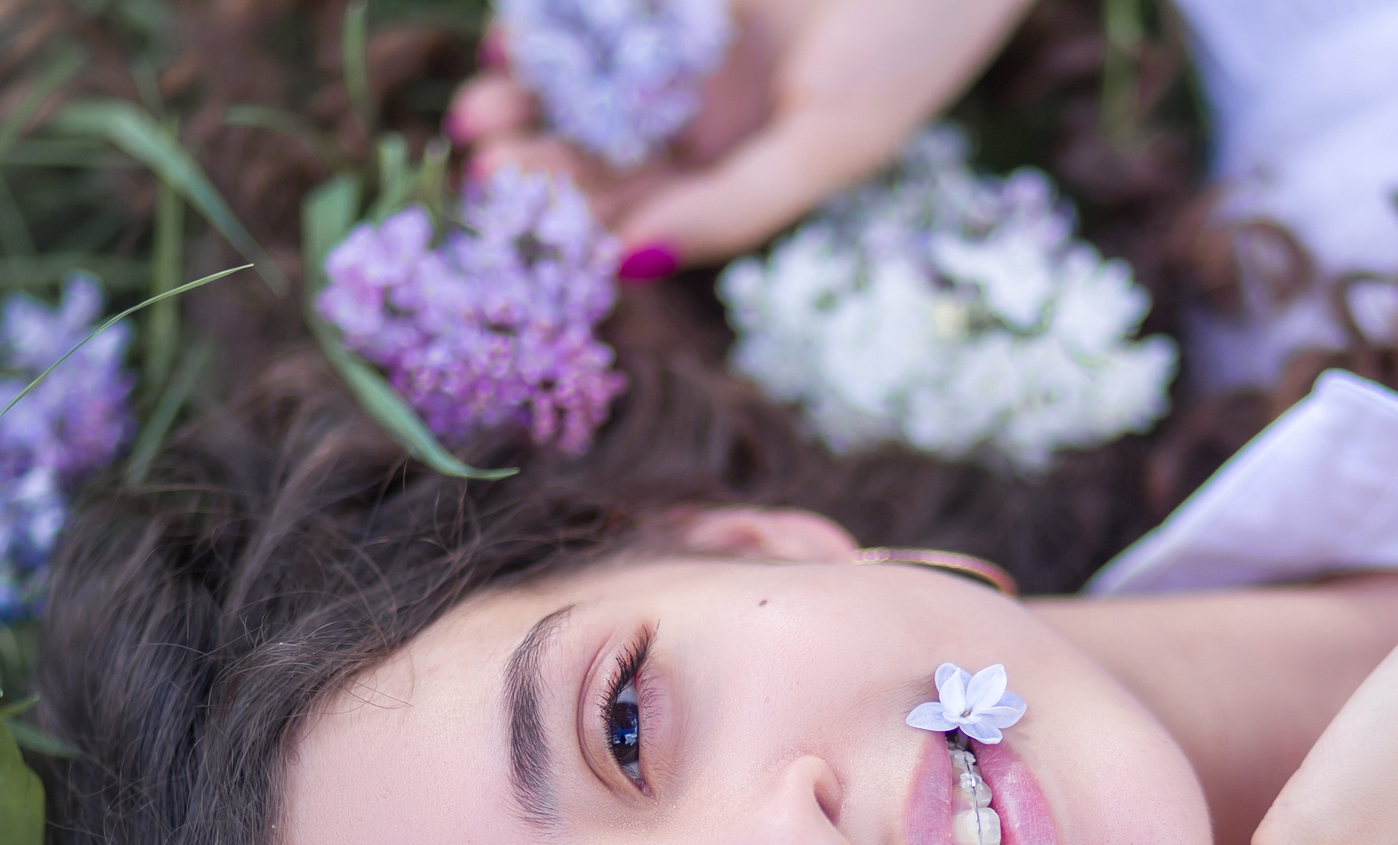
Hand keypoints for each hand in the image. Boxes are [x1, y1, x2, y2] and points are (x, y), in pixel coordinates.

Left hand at [450, 0, 1035, 266]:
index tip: (526, 222)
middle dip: (539, 160)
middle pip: (602, 148)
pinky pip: (602, 7)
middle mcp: (707, 105)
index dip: (583, 222)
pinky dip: (556, 21)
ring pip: (585, 77)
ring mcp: (686, 34)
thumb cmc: (916, 35)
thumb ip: (740, 205)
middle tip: (487, 158)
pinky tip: (516, 32)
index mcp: (746, 162)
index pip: (651, 209)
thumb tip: (635, 265)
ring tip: (481, 105)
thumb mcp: (839, 138)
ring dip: (529, 94)